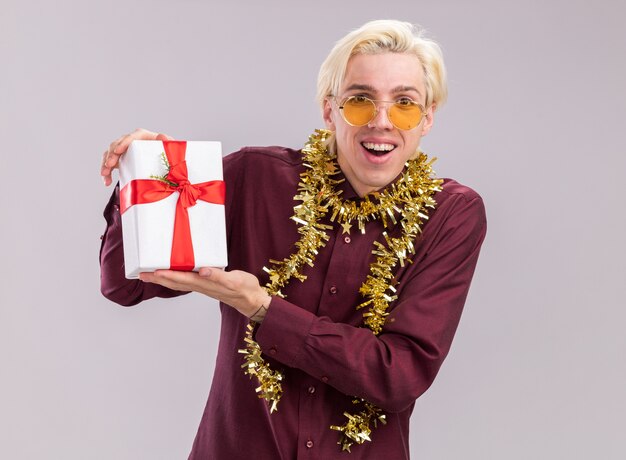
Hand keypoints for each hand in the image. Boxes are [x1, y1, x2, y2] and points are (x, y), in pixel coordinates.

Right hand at [100, 128, 173, 185]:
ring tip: (105, 175)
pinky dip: (106, 172)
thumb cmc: (169, 156)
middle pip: (118, 144)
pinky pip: (109, 162)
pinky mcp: (121, 158)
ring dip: (105, 164)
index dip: (124, 143)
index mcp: (144, 136)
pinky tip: (107, 181)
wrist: (166, 165)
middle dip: (111, 155)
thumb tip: (162, 136)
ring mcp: (125, 149)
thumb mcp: (170, 149)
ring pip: (110, 153)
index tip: (118, 151)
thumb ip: (168, 142)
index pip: (132, 137)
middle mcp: (132, 141)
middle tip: (109, 166)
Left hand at [139, 268, 271, 320]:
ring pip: (179, 282)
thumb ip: (218, 276)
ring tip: (151, 274)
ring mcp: (203, 286)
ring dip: (164, 278)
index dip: (166, 275)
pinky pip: (187, 281)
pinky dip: (176, 277)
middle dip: (159, 278)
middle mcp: (201, 285)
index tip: (152, 272)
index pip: (181, 279)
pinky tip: (172, 274)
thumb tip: (202, 271)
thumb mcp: (234, 280)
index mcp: (205, 283)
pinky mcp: (207, 284)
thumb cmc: (244, 288)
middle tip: (142, 274)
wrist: (251, 299)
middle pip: (175, 282)